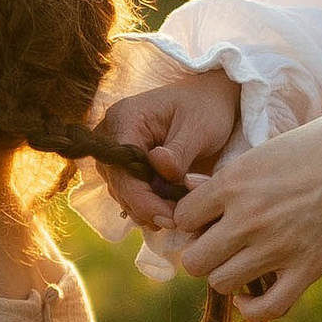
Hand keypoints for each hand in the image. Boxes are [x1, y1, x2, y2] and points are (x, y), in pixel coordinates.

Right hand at [87, 46, 241, 231]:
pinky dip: (149, 203)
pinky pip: (130, 191)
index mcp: (126, 119)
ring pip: (123, 192)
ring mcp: (116, 151)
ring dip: (148, 208)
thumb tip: (160, 168)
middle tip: (178, 222)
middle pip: (119, 185)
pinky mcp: (125, 164)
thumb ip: (179, 151)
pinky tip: (170, 208)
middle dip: (147, 208)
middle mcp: (111, 135)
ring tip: (178, 214)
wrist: (210, 100)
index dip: (143, 200)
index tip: (171, 218)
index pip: (123, 170)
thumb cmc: (207, 108)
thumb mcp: (200, 127)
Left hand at [167, 108, 321, 321]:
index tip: (206, 221)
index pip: (182, 218)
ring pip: (221, 284)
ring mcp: (278, 247)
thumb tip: (193, 188)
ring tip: (243, 264)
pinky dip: (253, 309)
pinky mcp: (307, 269)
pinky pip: (265, 308)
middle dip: (203, 255)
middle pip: (194, 260)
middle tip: (221, 246)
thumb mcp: (269, 148)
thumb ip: (229, 175)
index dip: (190, 222)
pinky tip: (252, 295)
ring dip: (228, 277)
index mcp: (235, 181)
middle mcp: (249, 217)